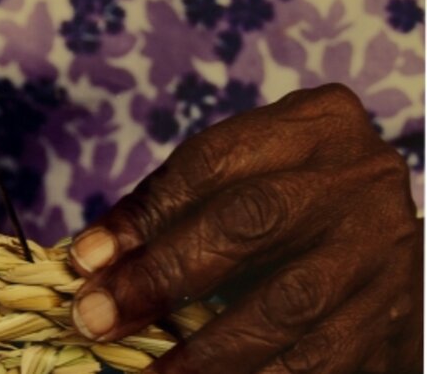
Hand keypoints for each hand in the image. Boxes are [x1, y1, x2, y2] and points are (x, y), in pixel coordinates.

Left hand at [69, 84, 421, 372]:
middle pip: (252, 220)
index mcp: (312, 126)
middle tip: (98, 319)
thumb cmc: (287, 200)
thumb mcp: (238, 180)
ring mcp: (383, 249)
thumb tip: (90, 263)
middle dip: (165, 275)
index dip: (144, 214)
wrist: (376, 236)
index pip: (212, 162)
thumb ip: (169, 210)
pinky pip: (323, 361)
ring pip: (289, 304)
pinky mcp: (392, 316)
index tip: (84, 260)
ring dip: (208, 351)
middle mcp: (358, 178)